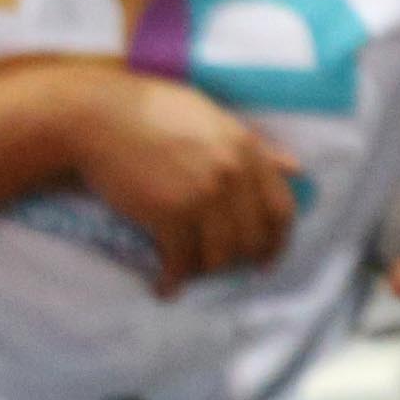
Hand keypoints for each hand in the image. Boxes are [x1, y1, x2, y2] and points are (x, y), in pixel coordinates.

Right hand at [61, 65, 303, 296]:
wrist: (102, 117)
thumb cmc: (155, 112)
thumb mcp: (216, 120)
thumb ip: (258, 148)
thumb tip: (297, 168)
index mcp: (249, 150)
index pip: (282, 208)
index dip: (277, 240)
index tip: (267, 259)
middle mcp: (234, 174)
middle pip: (253, 238)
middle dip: (240, 261)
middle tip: (222, 271)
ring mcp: (203, 194)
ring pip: (221, 255)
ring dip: (206, 272)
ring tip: (191, 274)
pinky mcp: (168, 213)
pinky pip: (181, 260)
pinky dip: (173, 279)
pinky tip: (164, 286)